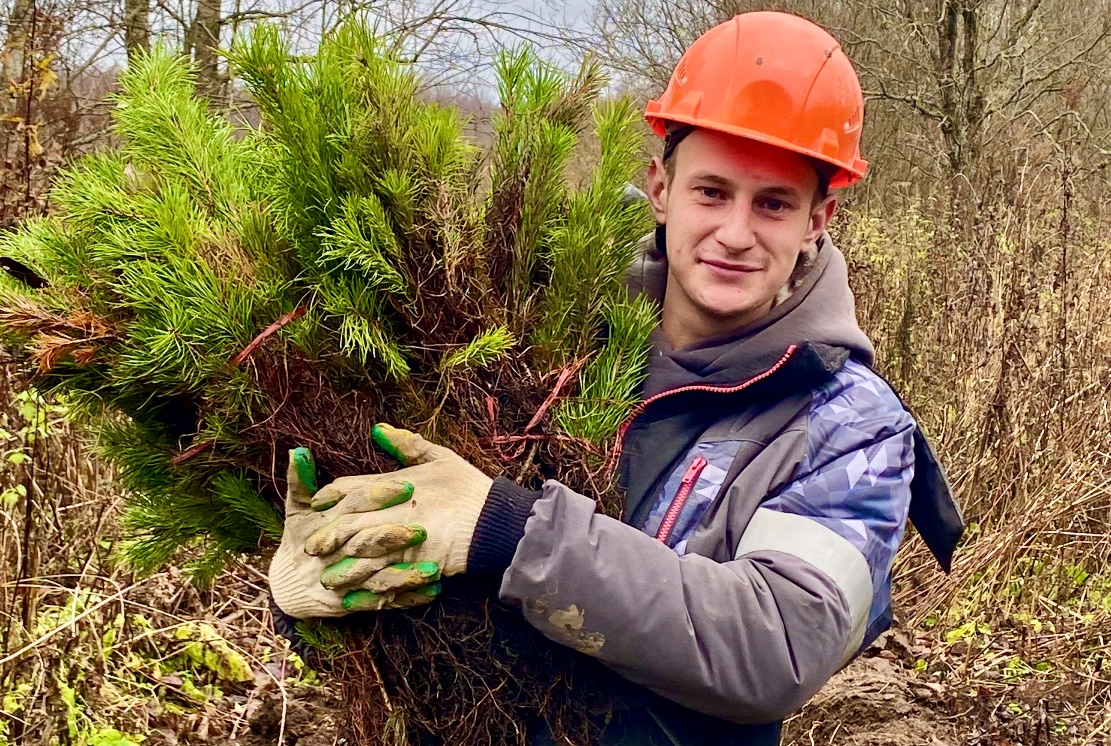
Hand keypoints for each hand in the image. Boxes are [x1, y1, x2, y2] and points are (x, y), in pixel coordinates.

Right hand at [267, 447, 441, 617]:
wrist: (285, 586)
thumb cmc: (298, 537)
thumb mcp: (296, 507)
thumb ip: (300, 478)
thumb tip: (297, 449)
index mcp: (322, 524)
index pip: (351, 505)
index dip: (377, 496)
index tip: (408, 486)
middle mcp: (331, 553)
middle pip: (363, 543)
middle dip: (392, 536)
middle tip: (423, 528)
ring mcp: (341, 581)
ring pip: (374, 577)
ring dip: (404, 574)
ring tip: (433, 567)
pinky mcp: (350, 604)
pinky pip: (382, 602)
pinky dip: (407, 598)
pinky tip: (433, 589)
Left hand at [303, 424, 492, 594]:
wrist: (494, 521)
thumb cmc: (468, 487)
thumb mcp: (440, 457)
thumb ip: (407, 444)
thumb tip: (377, 429)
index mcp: (396, 485)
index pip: (352, 489)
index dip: (332, 496)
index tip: (319, 503)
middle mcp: (393, 512)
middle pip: (349, 524)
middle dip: (328, 536)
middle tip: (311, 548)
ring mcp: (401, 539)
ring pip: (360, 555)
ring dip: (343, 566)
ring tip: (328, 577)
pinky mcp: (413, 563)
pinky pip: (382, 578)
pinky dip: (366, 588)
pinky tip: (354, 597)